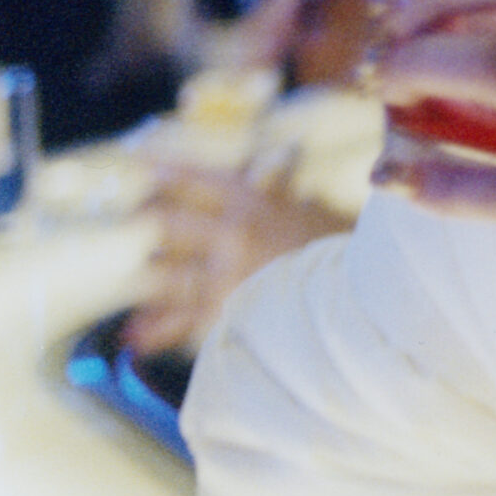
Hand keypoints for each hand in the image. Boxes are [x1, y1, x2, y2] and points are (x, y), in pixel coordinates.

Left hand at [124, 160, 352, 354]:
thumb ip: (284, 190)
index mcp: (254, 201)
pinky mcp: (226, 316)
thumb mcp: (314, 208)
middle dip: (145, 218)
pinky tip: (133, 335)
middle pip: (165, 221)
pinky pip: (178, 322)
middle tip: (136, 217)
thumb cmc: (342, 247)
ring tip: (142, 269)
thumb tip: (275, 166)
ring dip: (149, 272)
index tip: (137, 160)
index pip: (195, 177)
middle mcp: (231, 235)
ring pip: (163, 273)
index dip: (162, 168)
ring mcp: (225, 278)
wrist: (363, 297)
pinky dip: (152, 330)